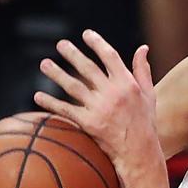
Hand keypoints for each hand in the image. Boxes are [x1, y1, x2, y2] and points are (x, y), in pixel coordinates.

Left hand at [35, 30, 163, 175]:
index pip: (110, 56)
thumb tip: (142, 48)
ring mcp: (100, 109)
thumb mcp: (149, 95)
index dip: (97, 43)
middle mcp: (113, 94)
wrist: (139, 152)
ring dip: (56, 74)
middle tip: (60, 44)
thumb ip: (143, 70)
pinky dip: (51, 103)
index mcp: (128, 84)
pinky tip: (38, 96)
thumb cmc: (145, 122)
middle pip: (88, 68)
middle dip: (72, 54)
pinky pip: (66, 110)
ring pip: (73, 86)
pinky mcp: (89, 124)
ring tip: (44, 64)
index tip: (86, 34)